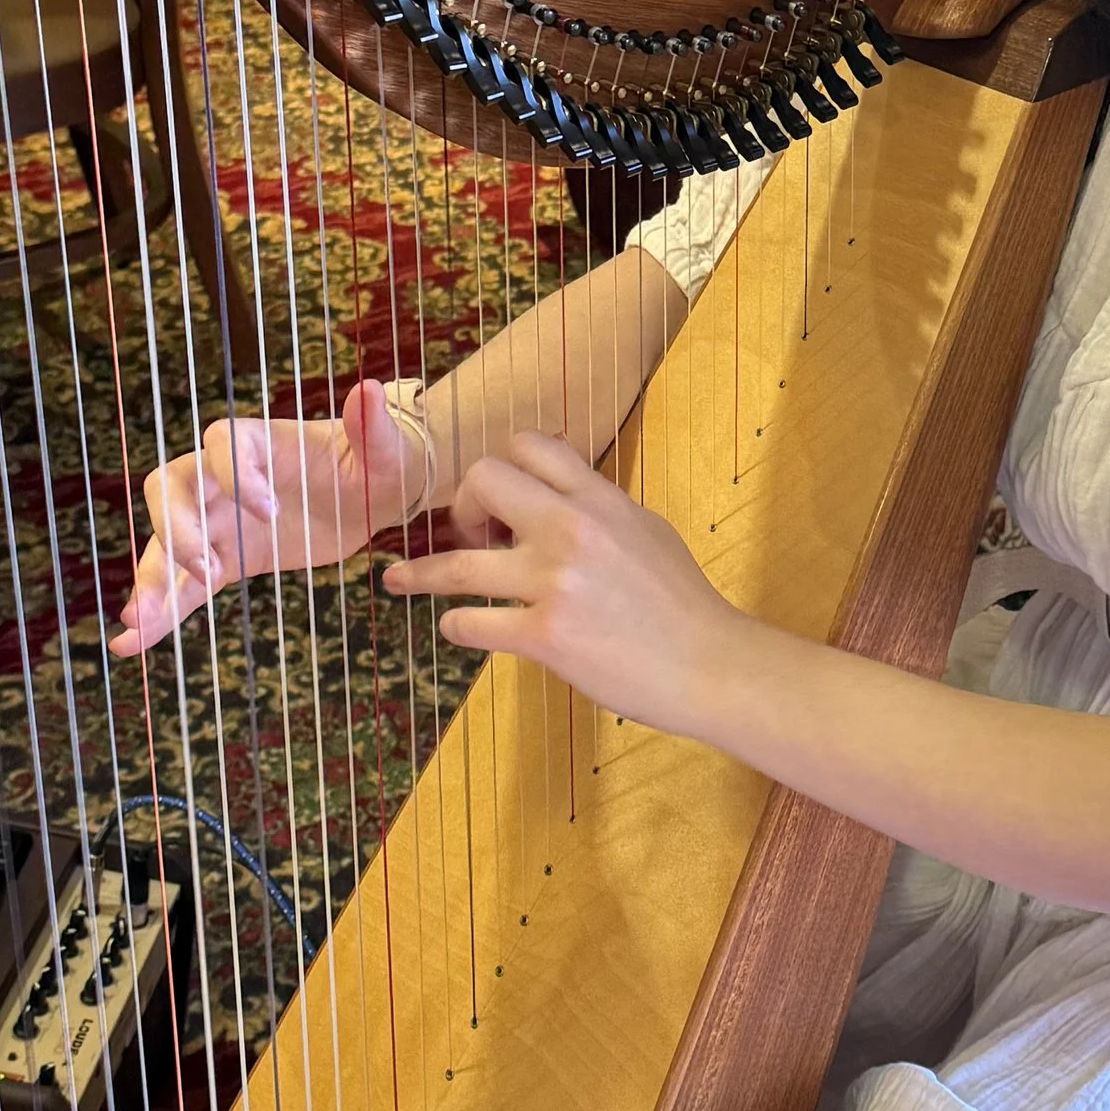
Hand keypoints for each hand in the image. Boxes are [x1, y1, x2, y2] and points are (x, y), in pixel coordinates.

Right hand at [111, 382, 427, 654]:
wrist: (372, 496)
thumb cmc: (377, 462)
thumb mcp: (384, 450)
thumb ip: (372, 426)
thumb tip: (368, 391)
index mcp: (259, 441)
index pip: (223, 442)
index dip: (235, 472)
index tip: (268, 509)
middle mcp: (225, 477)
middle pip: (172, 489)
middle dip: (176, 527)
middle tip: (204, 568)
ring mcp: (218, 520)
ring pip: (167, 543)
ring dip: (151, 579)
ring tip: (137, 621)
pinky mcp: (224, 559)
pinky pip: (182, 585)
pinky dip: (160, 613)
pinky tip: (134, 643)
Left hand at [382, 431, 752, 734]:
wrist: (712, 665)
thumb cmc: (683, 604)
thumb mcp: (647, 531)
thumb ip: (598, 509)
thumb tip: (558, 497)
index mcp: (600, 500)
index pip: (530, 445)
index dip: (501, 466)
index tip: (498, 499)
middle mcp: (572, 530)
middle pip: (482, 480)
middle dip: (462, 507)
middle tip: (469, 537)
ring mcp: (555, 583)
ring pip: (457, 563)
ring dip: (420, 573)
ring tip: (397, 580)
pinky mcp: (545, 637)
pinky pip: (470, 624)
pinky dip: (457, 626)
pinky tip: (461, 629)